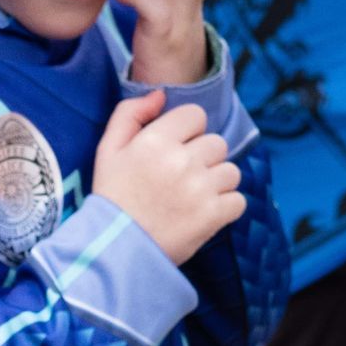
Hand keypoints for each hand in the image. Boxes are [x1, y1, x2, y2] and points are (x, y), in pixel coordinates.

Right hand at [92, 91, 243, 265]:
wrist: (113, 251)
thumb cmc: (111, 199)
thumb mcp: (107, 151)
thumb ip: (129, 114)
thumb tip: (160, 94)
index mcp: (155, 140)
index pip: (196, 115)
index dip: (187, 132)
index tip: (172, 153)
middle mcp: (181, 160)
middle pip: (217, 143)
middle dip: (203, 159)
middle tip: (180, 181)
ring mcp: (200, 189)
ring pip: (231, 171)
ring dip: (216, 183)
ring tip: (191, 199)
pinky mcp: (213, 215)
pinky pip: (237, 200)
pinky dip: (224, 208)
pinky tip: (201, 215)